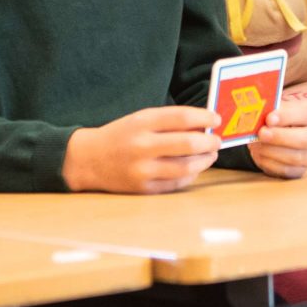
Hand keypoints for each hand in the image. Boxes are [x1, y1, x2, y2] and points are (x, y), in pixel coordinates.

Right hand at [63, 106, 220, 193]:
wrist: (88, 160)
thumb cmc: (121, 135)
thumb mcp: (140, 119)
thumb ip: (168, 121)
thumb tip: (203, 127)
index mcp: (142, 123)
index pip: (181, 117)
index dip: (204, 118)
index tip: (216, 119)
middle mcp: (142, 145)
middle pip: (187, 143)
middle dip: (209, 142)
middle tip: (217, 141)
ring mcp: (142, 169)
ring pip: (185, 167)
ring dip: (204, 161)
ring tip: (210, 155)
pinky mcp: (143, 188)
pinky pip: (175, 183)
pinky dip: (190, 175)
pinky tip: (194, 168)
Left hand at [248, 99, 306, 178]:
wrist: (275, 133)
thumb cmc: (276, 117)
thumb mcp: (274, 108)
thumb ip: (270, 108)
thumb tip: (259, 113)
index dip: (288, 116)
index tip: (269, 118)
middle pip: (306, 139)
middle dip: (281, 137)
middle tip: (262, 133)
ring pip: (296, 157)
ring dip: (272, 151)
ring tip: (256, 144)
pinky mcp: (300, 170)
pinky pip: (287, 170)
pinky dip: (270, 162)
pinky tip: (259, 154)